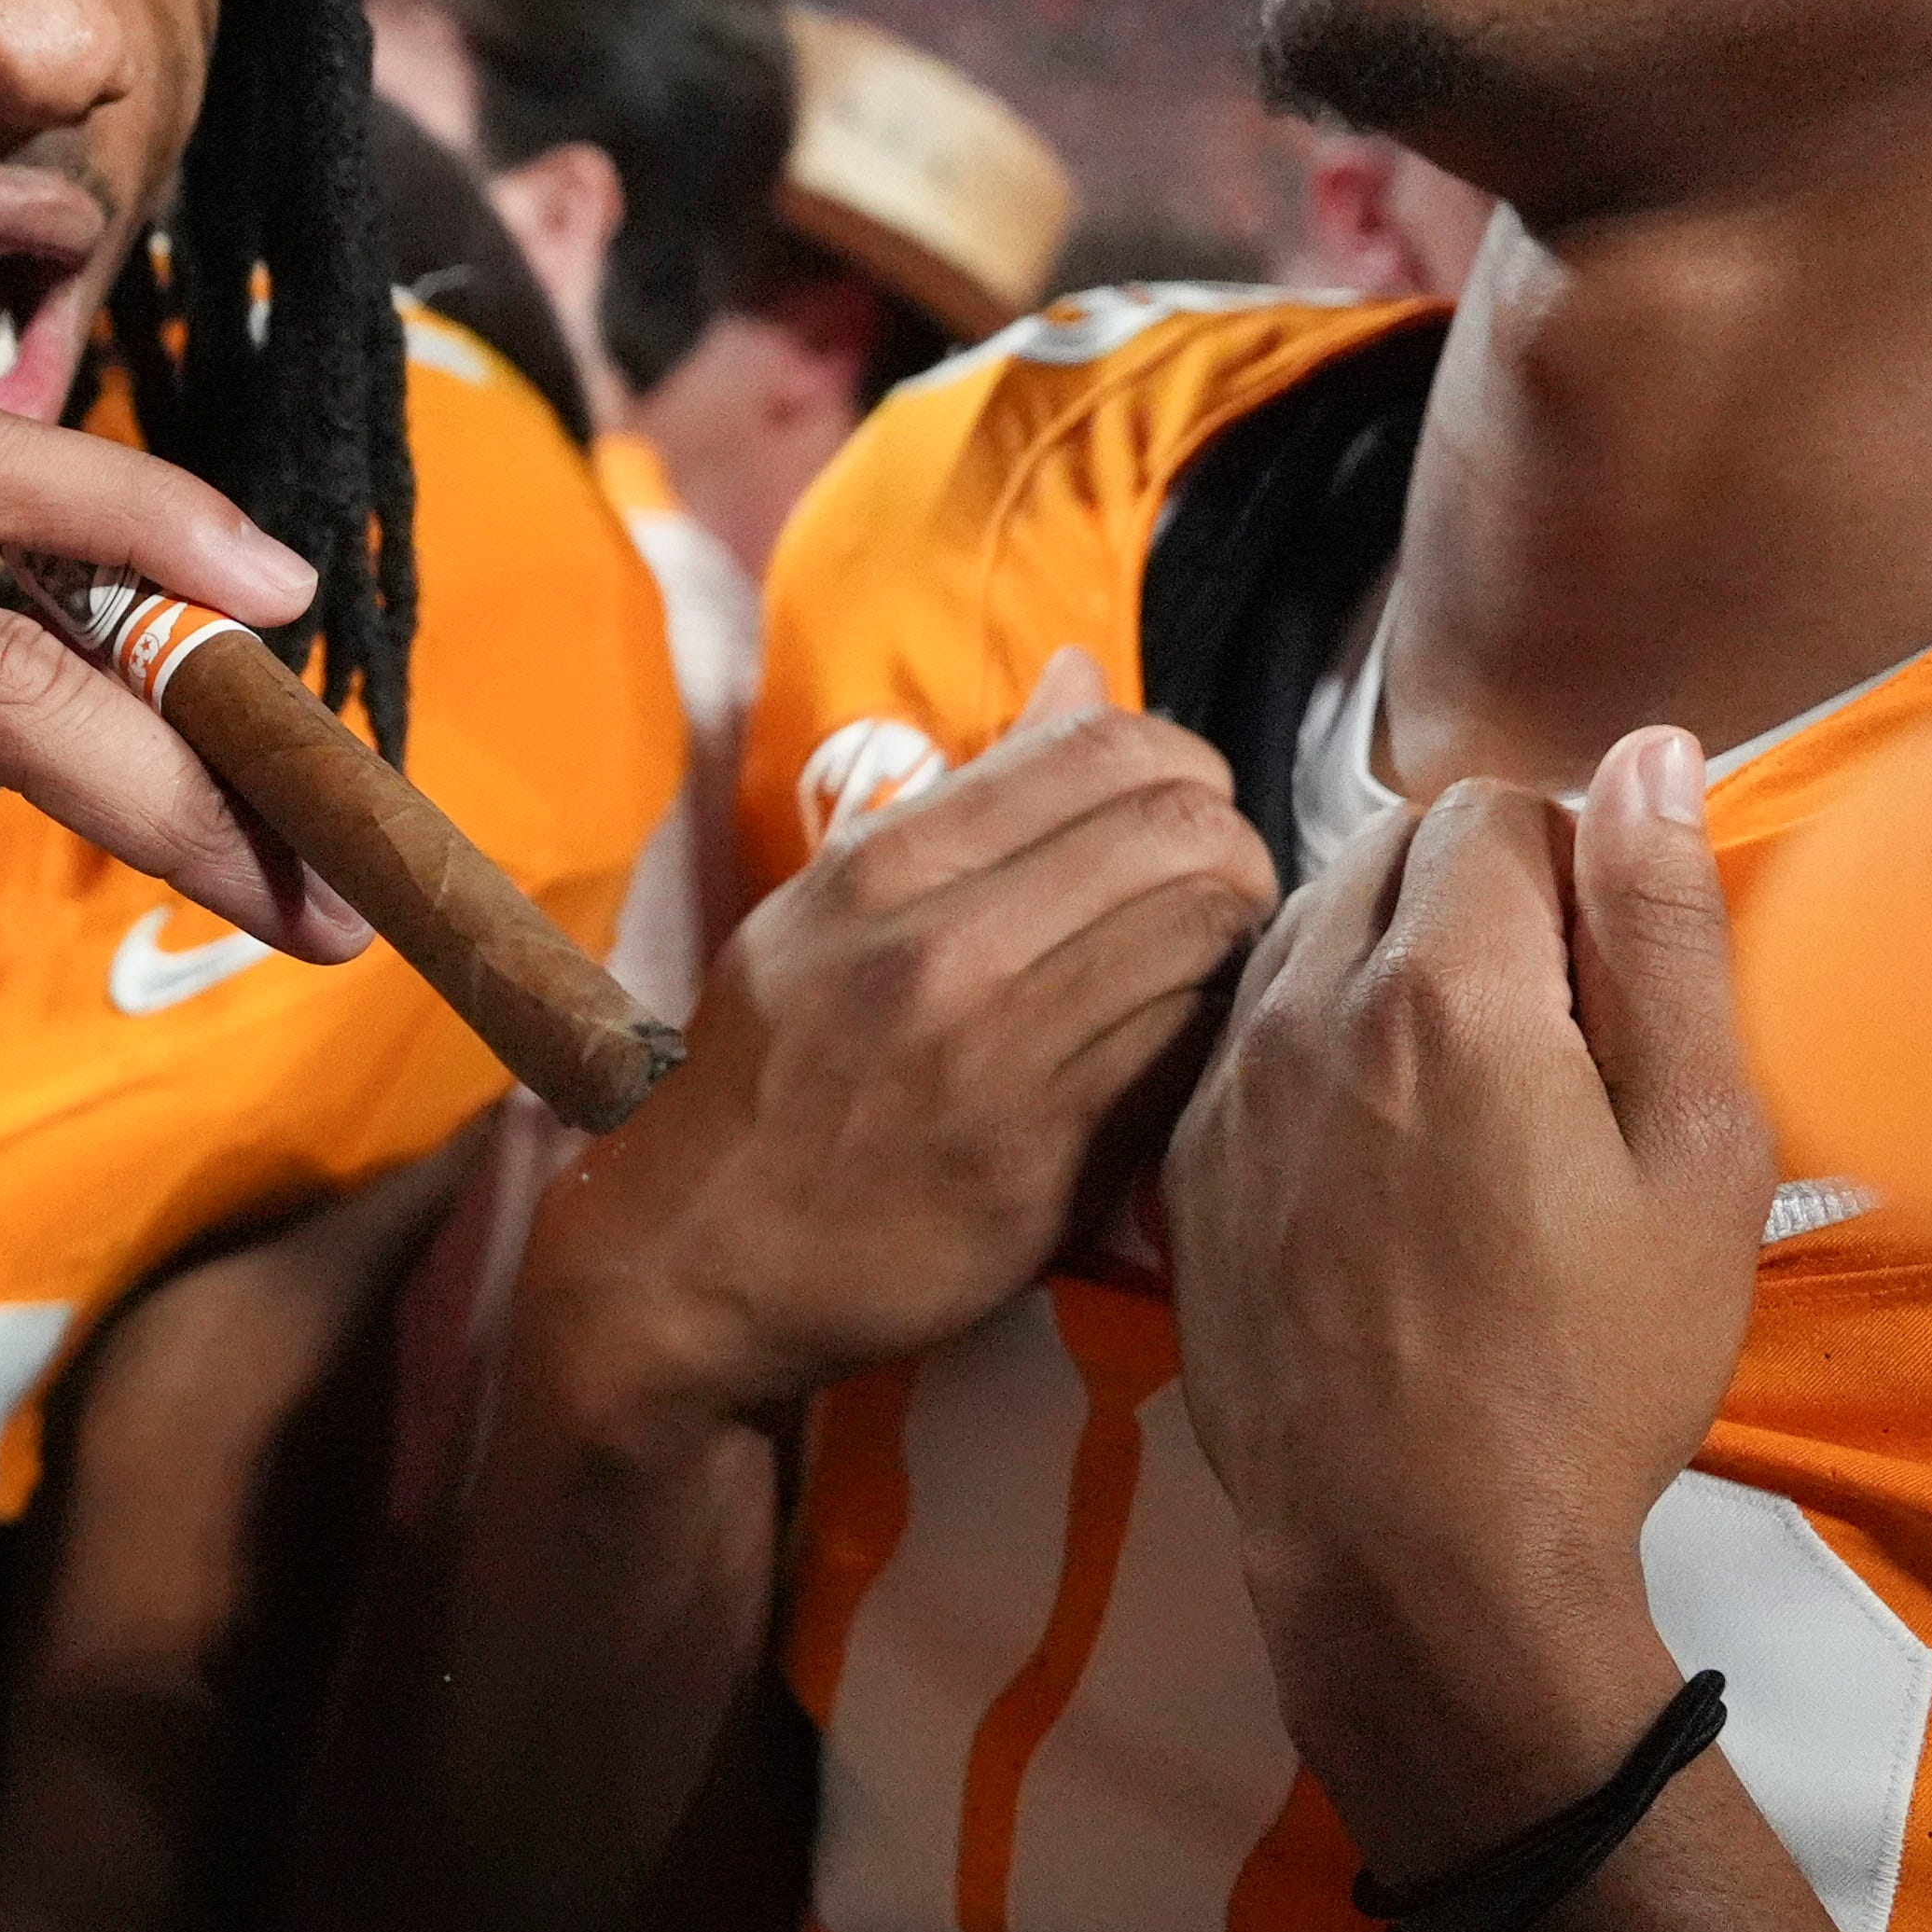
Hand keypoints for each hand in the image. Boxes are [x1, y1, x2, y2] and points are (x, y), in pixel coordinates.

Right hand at [527, 649, 1279, 1437]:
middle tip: (1211, 894)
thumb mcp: (829, 908)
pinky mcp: (1046, 1166)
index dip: (1180, 767)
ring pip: (1209, 938)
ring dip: (1228, 947)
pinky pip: (1186, 1057)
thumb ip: (967, 796)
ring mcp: (995, 1063)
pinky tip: (1164, 1049)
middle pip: (1187, 834)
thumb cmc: (773, 1070)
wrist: (700, 1256)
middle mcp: (936, 953)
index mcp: (877, 870)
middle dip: (1231, 852)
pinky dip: (1199, 1040)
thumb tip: (1081, 676)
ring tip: (1191, 971)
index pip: (1104, 748)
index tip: (1172, 811)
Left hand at [1165, 726, 1769, 1873]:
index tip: (1611, 967)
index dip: (1573, 864)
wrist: (1417, 1550)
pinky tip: (1375, 1142)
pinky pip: (1240, 1030)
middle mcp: (1301, 1011)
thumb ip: (1662, 934)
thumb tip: (1639, 757)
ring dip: (1384, 956)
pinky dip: (1309, 1038)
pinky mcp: (1177, 1162)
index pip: (1493, 809)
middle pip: (1384, 851)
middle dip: (1475, 895)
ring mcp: (1221, 1086)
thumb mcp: (1695, 1149)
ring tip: (1467, 1083)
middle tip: (1552, 1027)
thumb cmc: (1588, 1368)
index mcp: (1442, 990)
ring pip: (1299, 932)